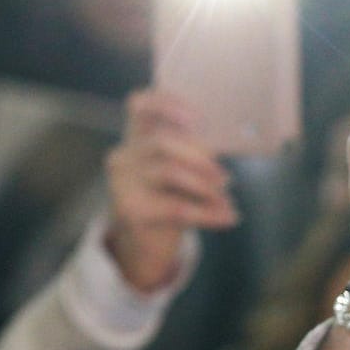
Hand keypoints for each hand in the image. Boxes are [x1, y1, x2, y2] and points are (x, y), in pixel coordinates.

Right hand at [103, 88, 237, 293]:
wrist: (144, 246)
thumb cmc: (166, 199)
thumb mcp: (177, 170)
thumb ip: (190, 151)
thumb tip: (218, 144)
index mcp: (134, 138)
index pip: (139, 105)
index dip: (166, 103)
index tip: (197, 118)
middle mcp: (122, 157)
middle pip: (162, 141)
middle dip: (200, 157)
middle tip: (225, 177)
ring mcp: (122, 184)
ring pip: (170, 172)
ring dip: (206, 186)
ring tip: (226, 199)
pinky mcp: (130, 211)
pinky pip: (177, 207)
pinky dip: (208, 214)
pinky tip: (227, 218)